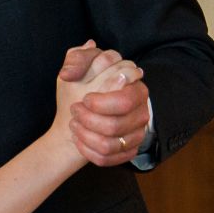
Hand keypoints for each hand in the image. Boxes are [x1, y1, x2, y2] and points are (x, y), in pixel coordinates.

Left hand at [65, 46, 149, 166]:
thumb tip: (85, 54)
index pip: (125, 100)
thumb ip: (78, 58)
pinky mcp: (129, 150)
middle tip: (76, 111)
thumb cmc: (77, 90)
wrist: (73, 119)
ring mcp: (137, 132)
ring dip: (86, 135)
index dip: (100, 102)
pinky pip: (109, 158)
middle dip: (90, 120)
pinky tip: (78, 140)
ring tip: (74, 124)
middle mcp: (141, 110)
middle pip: (116, 125)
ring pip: (111, 144)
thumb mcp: (74, 69)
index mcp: (134, 86)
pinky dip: (88, 151)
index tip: (84, 99)